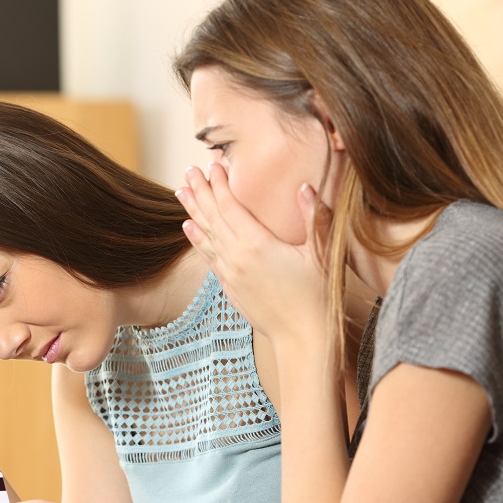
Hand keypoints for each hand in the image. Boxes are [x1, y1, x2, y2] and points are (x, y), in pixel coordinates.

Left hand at [176, 164, 330, 347]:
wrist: (302, 337)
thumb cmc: (317, 295)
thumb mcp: (321, 254)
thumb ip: (313, 218)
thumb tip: (305, 187)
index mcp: (257, 245)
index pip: (231, 207)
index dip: (221, 185)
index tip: (213, 165)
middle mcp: (236, 258)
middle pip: (213, 218)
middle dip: (200, 192)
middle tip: (188, 171)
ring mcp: (230, 274)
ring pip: (206, 236)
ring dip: (193, 212)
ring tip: (181, 191)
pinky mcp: (229, 287)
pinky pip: (208, 257)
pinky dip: (197, 239)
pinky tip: (188, 227)